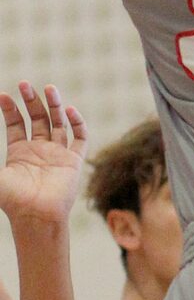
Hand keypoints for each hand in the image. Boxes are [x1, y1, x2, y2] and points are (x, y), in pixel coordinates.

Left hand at [0, 85, 87, 230]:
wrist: (36, 216)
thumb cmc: (12, 200)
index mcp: (19, 152)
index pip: (16, 123)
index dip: (9, 109)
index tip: (3, 95)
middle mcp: (39, 150)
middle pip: (37, 118)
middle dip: (31, 101)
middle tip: (25, 84)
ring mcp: (57, 153)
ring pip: (58, 122)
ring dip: (54, 105)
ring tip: (49, 88)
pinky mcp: (74, 160)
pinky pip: (79, 137)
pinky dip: (77, 122)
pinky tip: (69, 110)